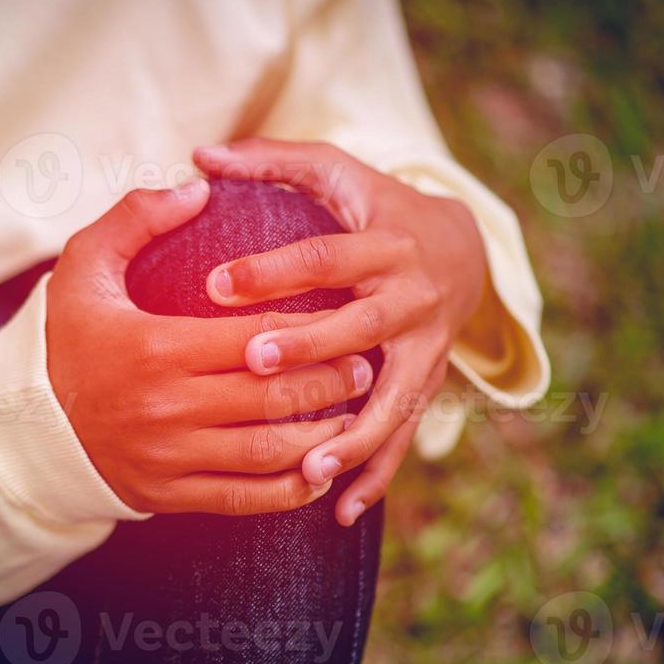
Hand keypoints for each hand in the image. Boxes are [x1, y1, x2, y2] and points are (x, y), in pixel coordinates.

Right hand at [46, 180, 373, 515]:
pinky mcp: (167, 494)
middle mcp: (166, 407)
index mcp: (155, 348)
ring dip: (320, 436)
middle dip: (328, 383)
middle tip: (361, 367)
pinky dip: (289, 491)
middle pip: (270, 396)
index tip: (341, 320)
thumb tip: (198, 189)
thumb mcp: (83, 266)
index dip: (307, 332)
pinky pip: (242, 499)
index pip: (254, 340)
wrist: (24, 424)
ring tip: (351, 416)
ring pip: (266, 452)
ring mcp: (168, 457)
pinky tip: (318, 472)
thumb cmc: (64, 338)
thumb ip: (136, 217)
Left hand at [194, 139, 488, 525]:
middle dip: (308, 349)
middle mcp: (410, 297)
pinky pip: (403, 437)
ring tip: (310, 465)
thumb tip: (198, 153)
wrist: (464, 248)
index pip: (321, 256)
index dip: (269, 270)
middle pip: (357, 327)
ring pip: (391, 397)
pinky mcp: (428, 385)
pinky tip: (339, 510)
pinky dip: (375, 475)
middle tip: (253, 364)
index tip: (213, 283)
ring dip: (353, 434)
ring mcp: (424, 348)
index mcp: (382, 243)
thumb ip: (271, 159)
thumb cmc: (378, 207)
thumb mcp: (337, 172)